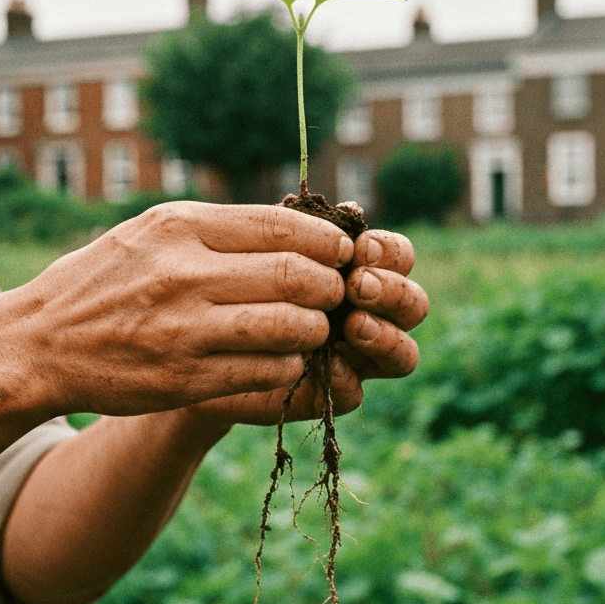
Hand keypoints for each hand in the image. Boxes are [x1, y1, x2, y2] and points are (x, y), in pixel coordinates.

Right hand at [3, 202, 353, 418]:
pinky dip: (289, 365)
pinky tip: (285, 359)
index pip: (283, 225)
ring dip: (316, 330)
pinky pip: (267, 371)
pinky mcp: (186, 378)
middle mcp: (184, 273)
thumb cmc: (103, 282)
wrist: (37, 344)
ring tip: (314, 329)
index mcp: (179, 226)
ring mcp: (185, 329)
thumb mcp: (150, 233)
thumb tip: (297, 226)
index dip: (327, 240)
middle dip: (332, 287)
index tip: (342, 251)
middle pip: (298, 275)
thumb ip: (216, 229)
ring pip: (291, 326)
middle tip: (335, 295)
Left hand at [179, 227, 428, 426]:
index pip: (398, 258)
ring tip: (355, 325)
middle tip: (359, 285)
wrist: (191, 335)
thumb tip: (353, 209)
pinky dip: (347, 378)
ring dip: (385, 336)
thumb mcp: (262, 246)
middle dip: (393, 293)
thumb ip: (304, 232)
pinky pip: (355, 394)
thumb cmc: (233, 278)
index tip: (359, 248)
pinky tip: (330, 364)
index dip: (389, 252)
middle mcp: (369, 314)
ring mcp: (355, 358)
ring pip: (403, 355)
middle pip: (414, 305)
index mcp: (361, 270)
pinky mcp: (328, 394)